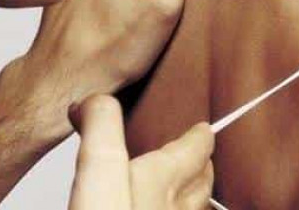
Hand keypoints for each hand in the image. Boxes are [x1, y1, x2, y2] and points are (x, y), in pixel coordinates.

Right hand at [69, 96, 213, 209]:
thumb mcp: (101, 166)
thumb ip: (102, 127)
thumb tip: (96, 100)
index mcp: (166, 178)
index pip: (197, 147)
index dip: (200, 134)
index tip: (202, 127)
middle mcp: (176, 207)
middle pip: (202, 180)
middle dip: (200, 163)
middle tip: (196, 152)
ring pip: (192, 206)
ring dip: (189, 191)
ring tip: (180, 183)